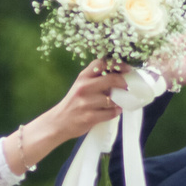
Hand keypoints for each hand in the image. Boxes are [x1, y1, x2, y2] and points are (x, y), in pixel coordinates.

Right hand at [12, 63, 127, 171]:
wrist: (59, 122)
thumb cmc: (74, 103)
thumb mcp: (81, 86)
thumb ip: (95, 79)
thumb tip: (120, 77)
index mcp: (82, 77)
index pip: (101, 63)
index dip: (117, 64)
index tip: (126, 69)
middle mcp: (84, 87)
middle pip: (112, 79)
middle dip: (123, 83)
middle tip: (126, 88)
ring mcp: (86, 102)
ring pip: (113, 99)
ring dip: (119, 102)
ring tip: (117, 103)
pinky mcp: (89, 117)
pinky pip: (111, 113)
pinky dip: (115, 112)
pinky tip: (112, 112)